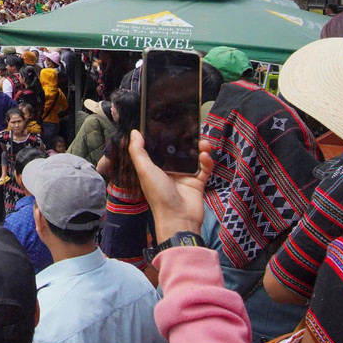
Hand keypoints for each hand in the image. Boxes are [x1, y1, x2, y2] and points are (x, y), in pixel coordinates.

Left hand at [127, 129, 212, 243]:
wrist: (178, 218)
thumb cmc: (158, 195)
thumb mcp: (145, 171)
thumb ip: (138, 151)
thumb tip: (134, 133)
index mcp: (155, 167)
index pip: (161, 147)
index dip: (166, 136)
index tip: (171, 123)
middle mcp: (170, 170)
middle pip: (180, 149)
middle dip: (187, 140)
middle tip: (193, 130)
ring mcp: (185, 175)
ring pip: (194, 156)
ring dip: (200, 147)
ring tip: (203, 142)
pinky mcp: (198, 181)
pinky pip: (205, 167)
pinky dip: (207, 160)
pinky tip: (205, 156)